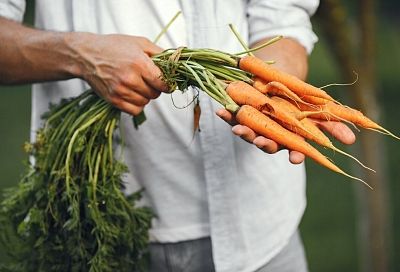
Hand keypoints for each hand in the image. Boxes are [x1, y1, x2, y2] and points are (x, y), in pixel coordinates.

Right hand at [74, 34, 167, 114]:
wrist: (86, 55)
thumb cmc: (114, 46)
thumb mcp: (139, 43)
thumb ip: (160, 53)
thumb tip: (178, 62)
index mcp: (139, 63)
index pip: (163, 82)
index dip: (168, 84)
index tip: (167, 83)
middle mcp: (130, 79)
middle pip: (155, 94)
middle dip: (155, 88)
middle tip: (148, 80)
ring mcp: (120, 91)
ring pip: (146, 102)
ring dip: (146, 96)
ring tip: (138, 85)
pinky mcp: (113, 100)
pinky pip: (135, 110)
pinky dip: (137, 105)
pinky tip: (133, 94)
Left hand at [216, 109, 355, 163]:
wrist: (281, 80)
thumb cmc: (302, 99)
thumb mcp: (320, 111)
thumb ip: (333, 126)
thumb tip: (352, 141)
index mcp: (291, 136)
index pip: (293, 150)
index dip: (295, 154)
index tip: (295, 158)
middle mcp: (271, 134)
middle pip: (267, 143)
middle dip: (263, 143)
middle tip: (260, 141)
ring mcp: (255, 124)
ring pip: (249, 132)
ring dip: (243, 131)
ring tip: (239, 128)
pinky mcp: (242, 114)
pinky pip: (233, 117)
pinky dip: (226, 114)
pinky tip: (221, 110)